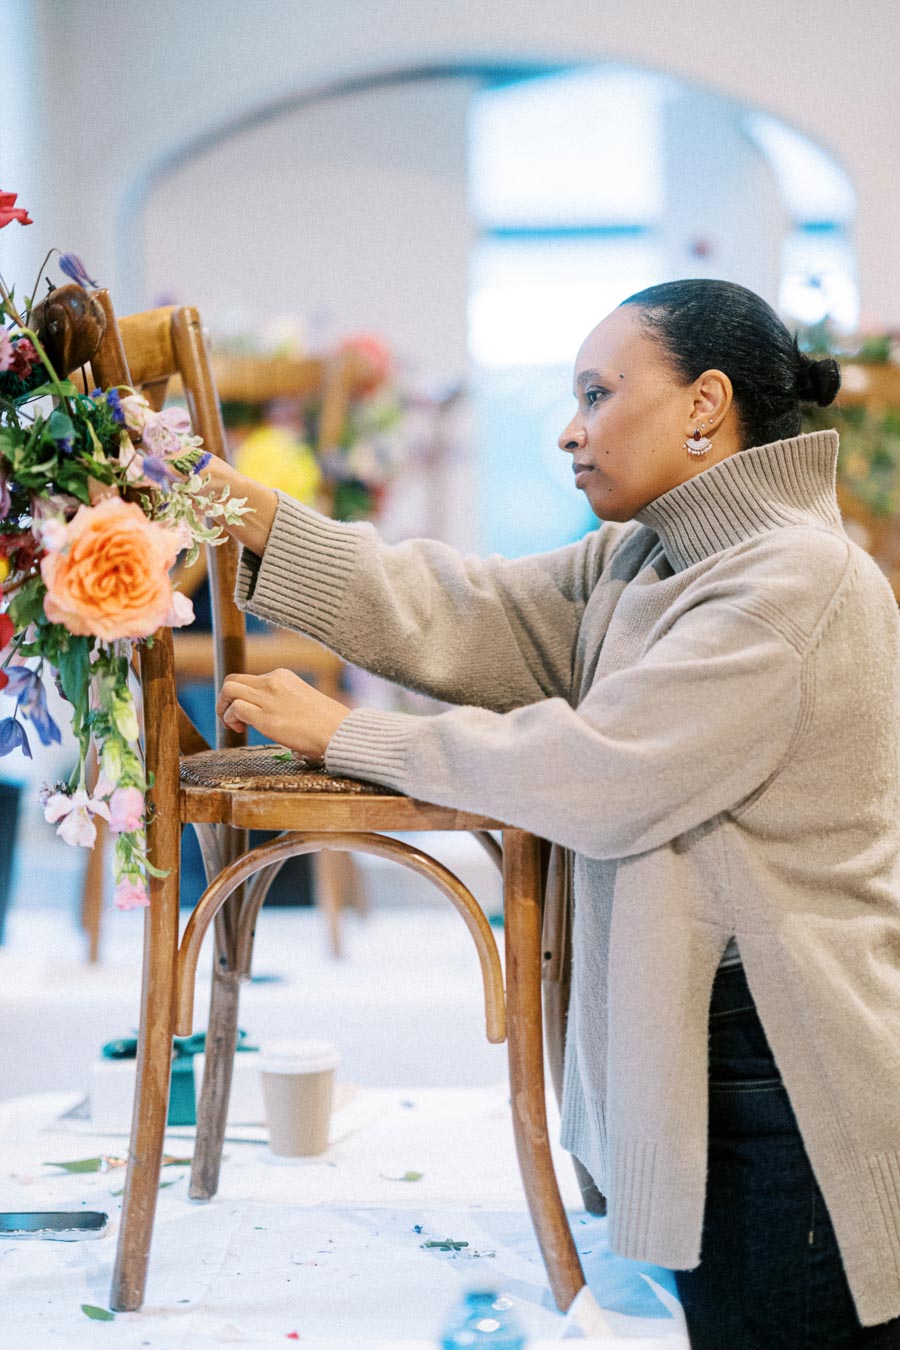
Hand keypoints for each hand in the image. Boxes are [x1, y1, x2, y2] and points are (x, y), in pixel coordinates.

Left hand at [216, 668, 350, 758]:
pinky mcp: (265, 717)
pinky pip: (235, 709)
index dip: (242, 695)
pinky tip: (240, 730)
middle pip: (232, 680)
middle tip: (232, 717)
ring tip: (234, 724)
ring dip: (224, 708)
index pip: (250, 679)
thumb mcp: (303, 700)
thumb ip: (284, 702)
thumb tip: (276, 720)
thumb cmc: (328, 722)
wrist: (339, 731)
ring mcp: (267, 697)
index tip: (246, 711)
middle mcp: (272, 681)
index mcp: (282, 676)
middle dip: (226, 698)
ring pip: (228, 690)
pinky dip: (231, 719)